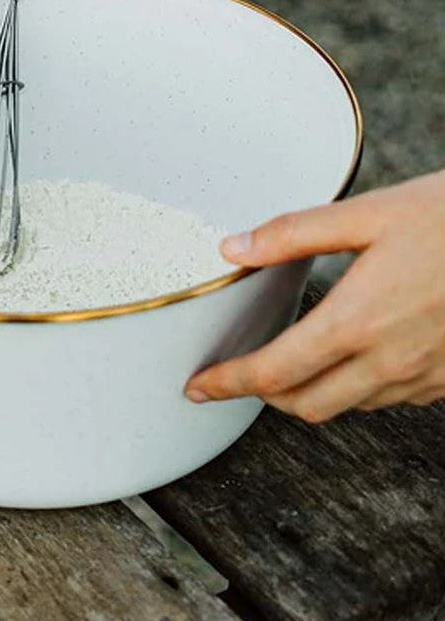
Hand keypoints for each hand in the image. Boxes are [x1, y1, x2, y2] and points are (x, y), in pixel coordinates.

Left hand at [186, 171, 444, 421]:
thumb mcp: (367, 214)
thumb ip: (292, 233)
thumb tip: (233, 248)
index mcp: (356, 320)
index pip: (274, 371)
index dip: (228, 384)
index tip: (198, 386)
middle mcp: (388, 360)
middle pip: (306, 404)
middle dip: (262, 396)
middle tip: (234, 377)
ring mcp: (423, 376)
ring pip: (349, 406)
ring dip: (310, 393)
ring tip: (286, 364)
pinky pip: (389, 398)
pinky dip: (356, 387)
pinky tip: (349, 356)